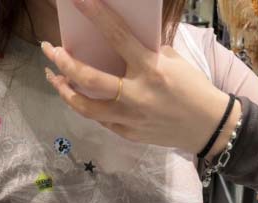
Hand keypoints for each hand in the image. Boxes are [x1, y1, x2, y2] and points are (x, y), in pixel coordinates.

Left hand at [41, 0, 234, 155]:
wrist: (207, 126)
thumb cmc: (192, 88)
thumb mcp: (172, 61)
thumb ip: (144, 52)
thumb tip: (118, 42)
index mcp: (150, 69)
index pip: (118, 37)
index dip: (96, 16)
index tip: (77, 0)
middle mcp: (137, 94)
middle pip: (89, 79)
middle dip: (64, 62)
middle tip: (51, 50)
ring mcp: (130, 118)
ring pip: (86, 107)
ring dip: (64, 91)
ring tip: (54, 77)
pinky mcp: (128, 133)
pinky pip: (100, 119)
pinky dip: (87, 106)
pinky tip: (77, 96)